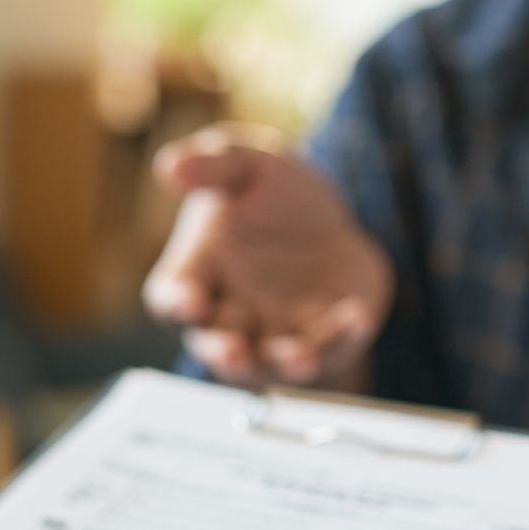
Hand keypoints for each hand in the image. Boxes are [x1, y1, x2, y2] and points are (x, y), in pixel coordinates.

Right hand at [144, 125, 393, 390]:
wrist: (329, 218)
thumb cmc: (270, 194)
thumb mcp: (246, 165)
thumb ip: (212, 166)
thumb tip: (170, 167)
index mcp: (197, 274)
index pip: (171, 297)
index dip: (177, 303)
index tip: (189, 303)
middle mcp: (230, 315)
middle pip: (218, 347)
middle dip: (226, 355)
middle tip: (233, 355)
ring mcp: (277, 333)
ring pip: (274, 363)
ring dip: (285, 363)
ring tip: (298, 358)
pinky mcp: (325, 338)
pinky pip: (333, 345)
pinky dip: (343, 335)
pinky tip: (358, 315)